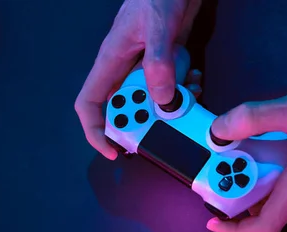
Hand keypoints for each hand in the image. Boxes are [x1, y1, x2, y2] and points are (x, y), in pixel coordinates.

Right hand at [75, 0, 202, 159]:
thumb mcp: (159, 26)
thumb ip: (159, 63)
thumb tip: (163, 102)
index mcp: (112, 61)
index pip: (91, 104)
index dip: (95, 131)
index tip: (113, 149)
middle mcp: (125, 67)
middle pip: (125, 109)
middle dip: (144, 121)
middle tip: (167, 125)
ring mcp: (145, 65)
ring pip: (151, 100)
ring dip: (171, 104)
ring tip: (189, 95)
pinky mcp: (164, 62)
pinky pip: (169, 86)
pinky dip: (184, 89)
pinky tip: (195, 78)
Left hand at [206, 73, 286, 231]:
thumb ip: (252, 118)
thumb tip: (219, 131)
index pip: (267, 225)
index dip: (236, 231)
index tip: (214, 223)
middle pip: (272, 208)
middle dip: (243, 195)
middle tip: (224, 173)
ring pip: (285, 193)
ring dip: (262, 181)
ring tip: (245, 155)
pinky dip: (279, 171)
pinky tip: (275, 145)